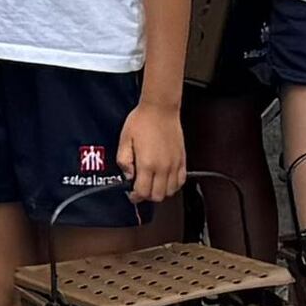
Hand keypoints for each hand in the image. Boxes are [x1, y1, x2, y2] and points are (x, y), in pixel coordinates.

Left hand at [115, 95, 188, 212]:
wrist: (160, 109)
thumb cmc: (142, 121)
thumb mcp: (124, 139)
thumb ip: (124, 161)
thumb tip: (128, 175)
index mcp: (147, 164)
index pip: (143, 192)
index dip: (135, 196)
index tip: (132, 194)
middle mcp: (163, 167)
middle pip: (157, 196)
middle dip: (147, 196)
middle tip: (141, 189)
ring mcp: (174, 164)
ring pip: (171, 191)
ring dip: (161, 192)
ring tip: (153, 184)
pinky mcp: (182, 159)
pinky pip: (181, 181)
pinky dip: (173, 185)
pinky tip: (165, 179)